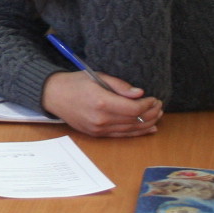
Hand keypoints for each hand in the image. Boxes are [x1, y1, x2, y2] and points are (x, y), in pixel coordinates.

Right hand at [40, 70, 162, 137]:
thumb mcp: (98, 77)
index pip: (133, 109)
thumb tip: (139, 93)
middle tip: (159, 105)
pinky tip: (148, 128)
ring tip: (157, 115)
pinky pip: (121, 135)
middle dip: (151, 114)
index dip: (148, 105)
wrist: (54, 96)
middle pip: (134, 121)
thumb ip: (120, 86)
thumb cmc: (75, 83)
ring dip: (147, 124)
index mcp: (101, 102)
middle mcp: (100, 119)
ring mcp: (98, 129)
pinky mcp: (97, 134)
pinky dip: (136, 132)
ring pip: (130, 130)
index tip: (154, 98)